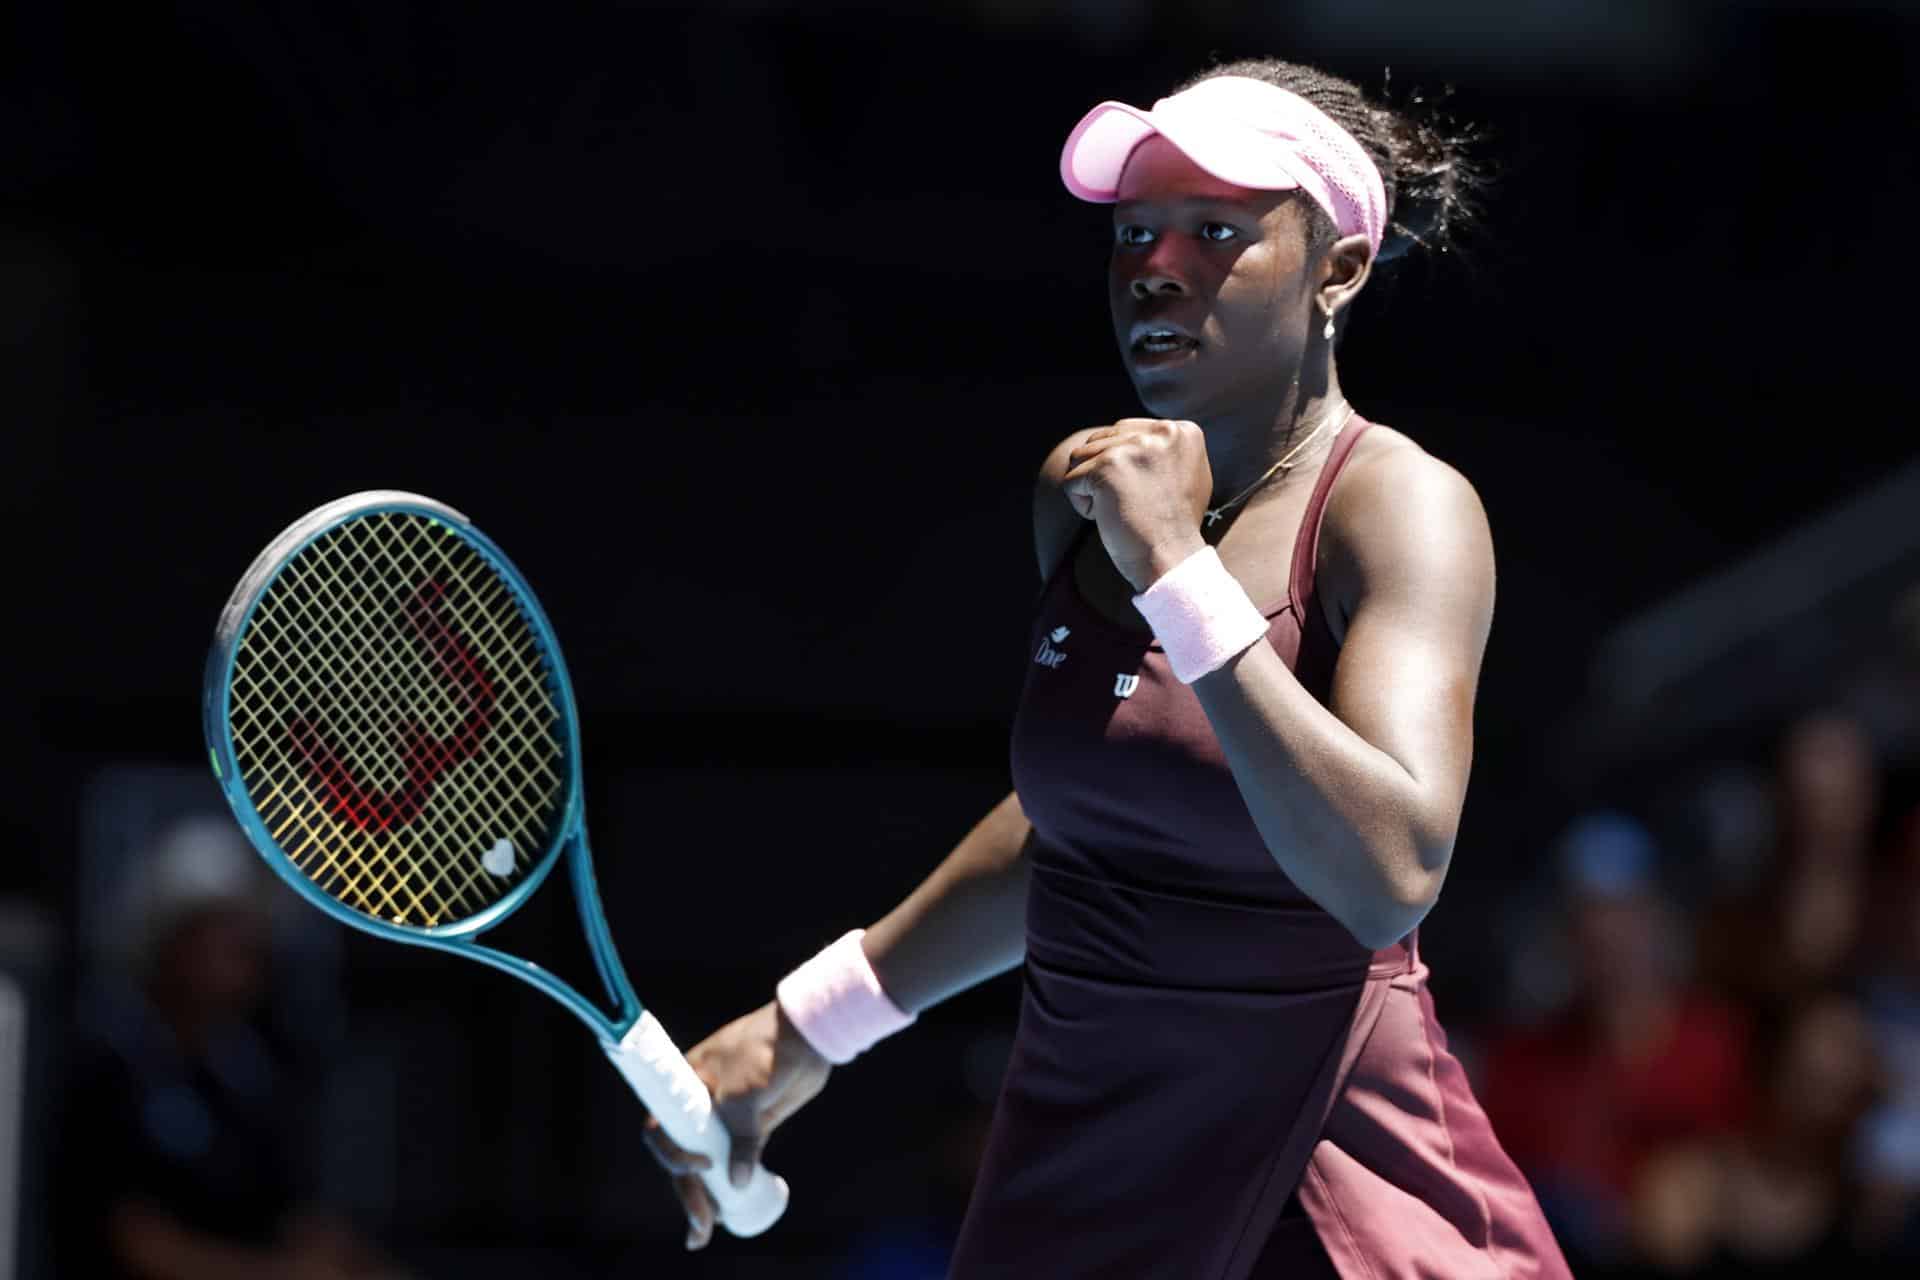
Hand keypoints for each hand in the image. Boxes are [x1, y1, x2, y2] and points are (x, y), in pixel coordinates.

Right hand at [643, 1000, 830, 1249]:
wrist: (807, 1035)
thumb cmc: (767, 1051)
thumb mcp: (747, 1092)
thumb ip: (742, 1137)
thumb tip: (739, 1184)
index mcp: (686, 1087)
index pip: (663, 1129)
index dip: (674, 1156)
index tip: (703, 1168)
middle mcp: (700, 1105)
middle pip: (684, 1155)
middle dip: (687, 1191)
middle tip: (701, 1226)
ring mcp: (726, 1117)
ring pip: (708, 1162)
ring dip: (706, 1195)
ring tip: (707, 1229)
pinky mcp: (753, 1127)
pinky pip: (736, 1161)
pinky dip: (733, 1184)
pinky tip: (732, 1208)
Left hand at [1061, 418, 1210, 591]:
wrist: (1173, 558)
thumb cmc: (1174, 528)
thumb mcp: (1183, 477)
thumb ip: (1161, 451)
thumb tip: (1131, 436)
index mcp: (1182, 431)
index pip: (1125, 432)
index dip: (1122, 468)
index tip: (1145, 495)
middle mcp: (1162, 432)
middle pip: (1101, 440)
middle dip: (1104, 475)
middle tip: (1132, 505)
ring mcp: (1135, 447)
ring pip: (1081, 457)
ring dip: (1092, 489)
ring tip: (1121, 510)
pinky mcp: (1108, 467)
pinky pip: (1070, 481)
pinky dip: (1083, 506)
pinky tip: (1109, 519)